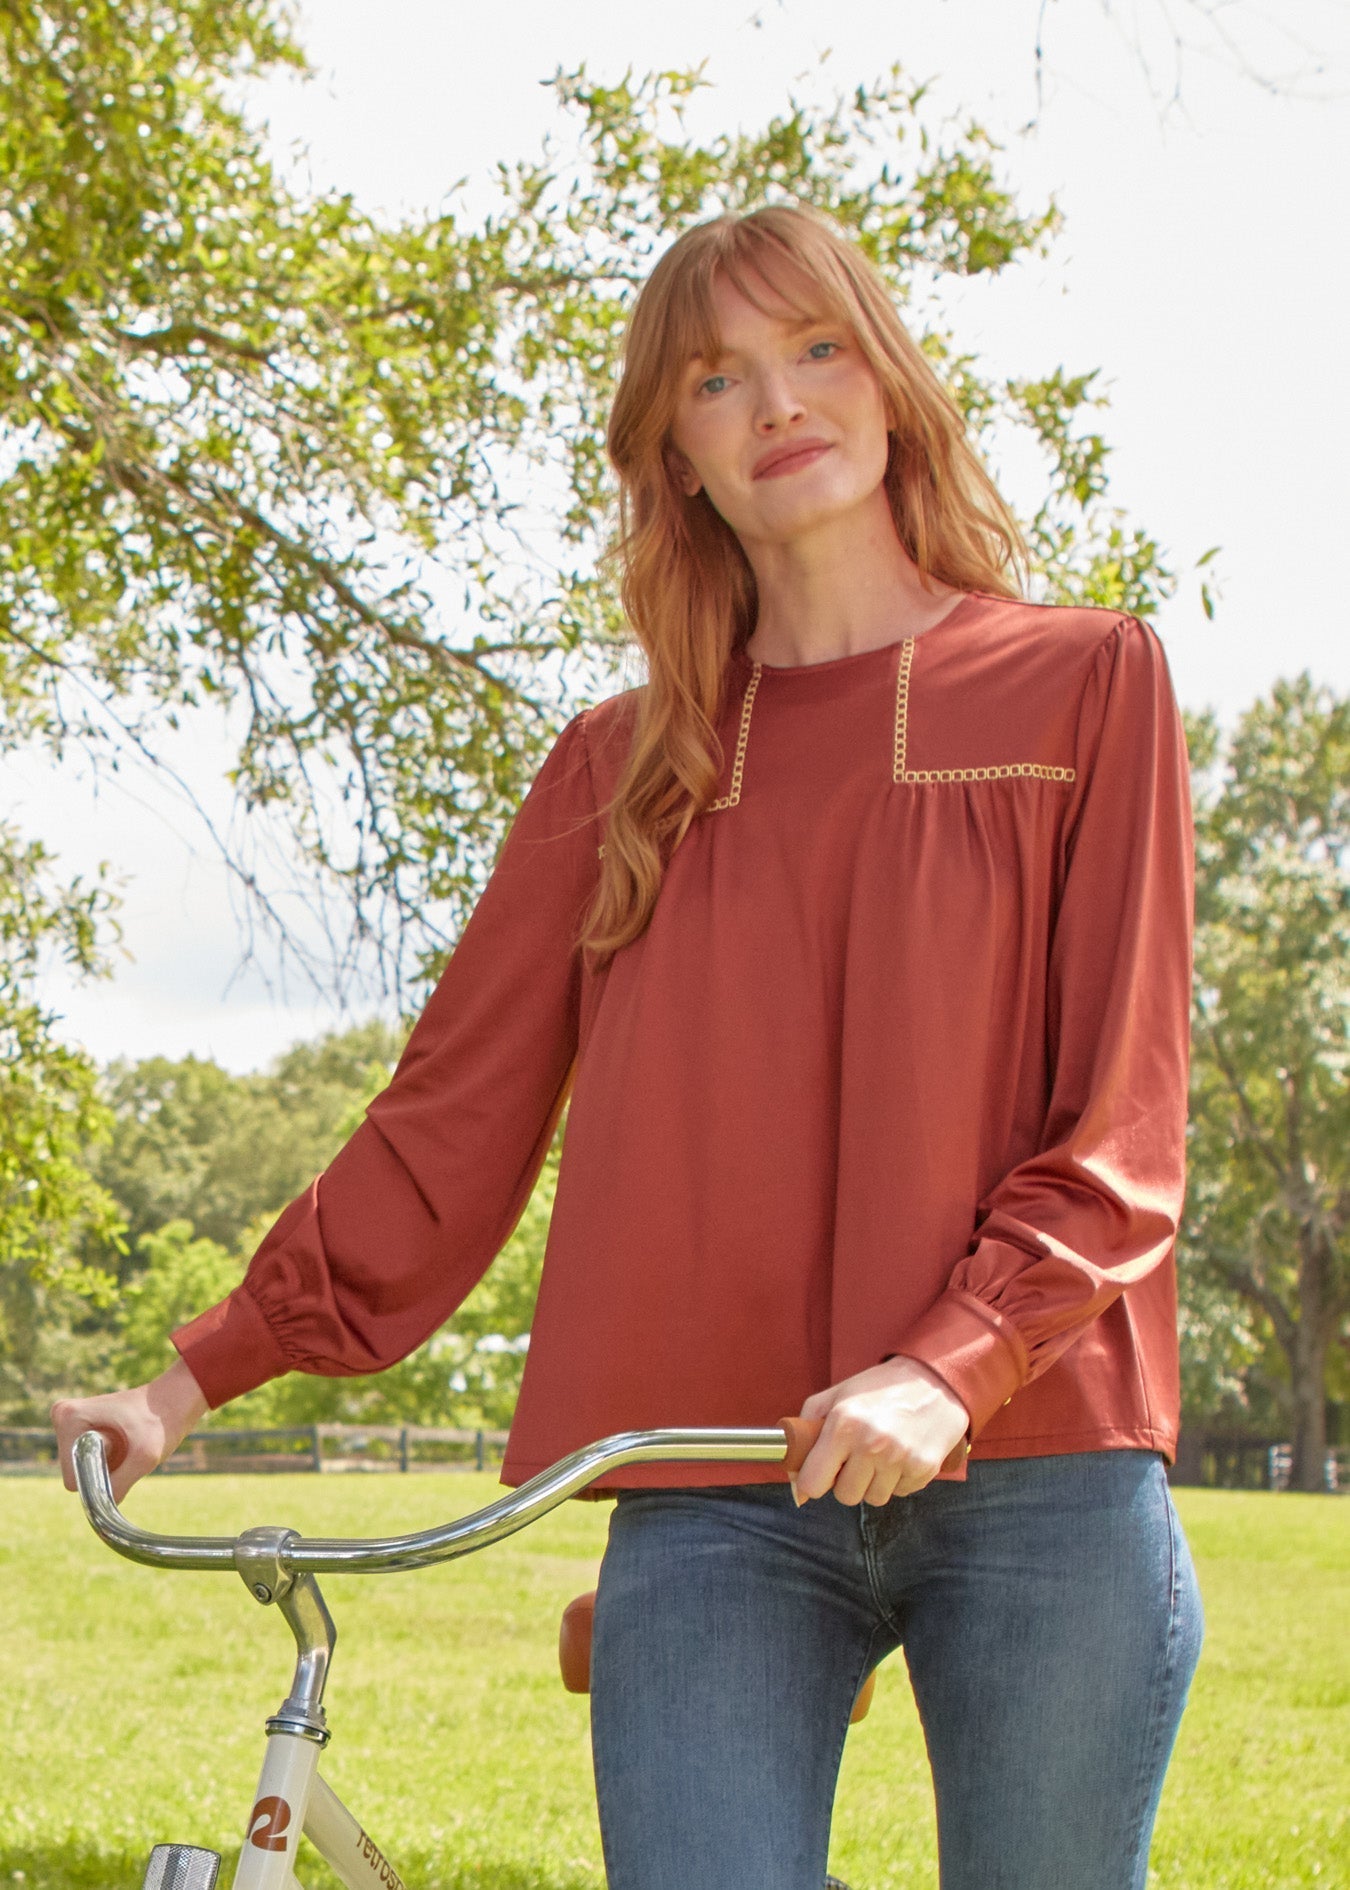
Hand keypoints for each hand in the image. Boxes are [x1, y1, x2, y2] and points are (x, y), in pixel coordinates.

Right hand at [52, 1357, 208, 1503]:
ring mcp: (72, 1423)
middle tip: (129, 1445)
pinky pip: (92, 1462)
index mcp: (67, 1417)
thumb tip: (100, 1519)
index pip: (73, 1477)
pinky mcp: (83, 1430)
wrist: (178, 1398)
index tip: (125, 1450)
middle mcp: (63, 1417)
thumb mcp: (144, 1458)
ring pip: (85, 1470)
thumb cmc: (163, 1420)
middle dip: (105, 1468)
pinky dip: (113, 1461)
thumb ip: (117, 1486)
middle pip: (76, 1473)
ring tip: (129, 1441)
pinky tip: (127, 1441)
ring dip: (111, 1465)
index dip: (101, 1475)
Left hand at [792, 1357, 969, 1505]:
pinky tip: (902, 1454)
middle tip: (857, 1455)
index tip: (822, 1472)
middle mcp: (871, 1443)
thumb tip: (797, 1490)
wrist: (934, 1380)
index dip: (814, 1480)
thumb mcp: (835, 1396)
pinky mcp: (924, 1469)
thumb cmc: (879, 1388)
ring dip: (873, 1481)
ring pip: (873, 1498)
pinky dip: (898, 1479)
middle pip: (845, 1496)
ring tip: (881, 1452)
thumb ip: (805, 1434)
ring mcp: (900, 1458)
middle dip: (846, 1480)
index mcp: (843, 1424)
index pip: (813, 1483)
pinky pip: (900, 1493)